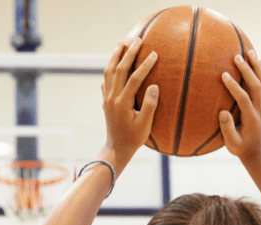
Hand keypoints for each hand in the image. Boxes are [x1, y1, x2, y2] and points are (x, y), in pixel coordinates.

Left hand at [101, 37, 158, 163]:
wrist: (116, 149)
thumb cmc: (133, 139)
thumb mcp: (145, 125)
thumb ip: (150, 105)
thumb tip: (154, 86)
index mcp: (122, 103)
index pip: (135, 78)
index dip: (145, 65)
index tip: (154, 54)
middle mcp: (112, 98)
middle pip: (119, 70)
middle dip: (128, 53)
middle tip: (137, 40)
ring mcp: (107, 99)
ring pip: (108, 72)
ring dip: (115, 56)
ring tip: (121, 43)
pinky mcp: (105, 101)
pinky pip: (106, 80)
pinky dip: (110, 69)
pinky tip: (114, 63)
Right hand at [219, 49, 260, 164]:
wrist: (257, 152)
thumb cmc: (240, 148)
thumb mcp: (232, 144)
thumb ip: (227, 129)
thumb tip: (222, 113)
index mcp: (252, 119)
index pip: (244, 99)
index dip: (234, 87)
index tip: (224, 76)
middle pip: (258, 85)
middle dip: (247, 70)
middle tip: (236, 57)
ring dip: (258, 66)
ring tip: (250, 52)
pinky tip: (259, 61)